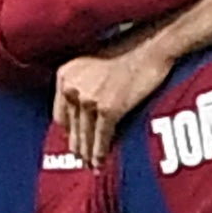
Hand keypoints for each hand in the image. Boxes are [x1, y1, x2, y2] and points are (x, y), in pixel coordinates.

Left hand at [57, 33, 173, 167]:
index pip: (60, 114)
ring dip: (89, 154)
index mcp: (65, 75)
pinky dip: (101, 153)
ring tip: (92, 166)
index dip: (69, 132)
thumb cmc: (129, 51)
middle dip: (78, 147)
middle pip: (71, 129)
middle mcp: (72, 88)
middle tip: (83, 161)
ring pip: (85, 136)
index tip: (76, 141)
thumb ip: (83, 84)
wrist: (151, 46)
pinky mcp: (108, 109)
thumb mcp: (94, 62)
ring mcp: (89, 99)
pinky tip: (101, 163)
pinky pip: (102, 138)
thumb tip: (84, 110)